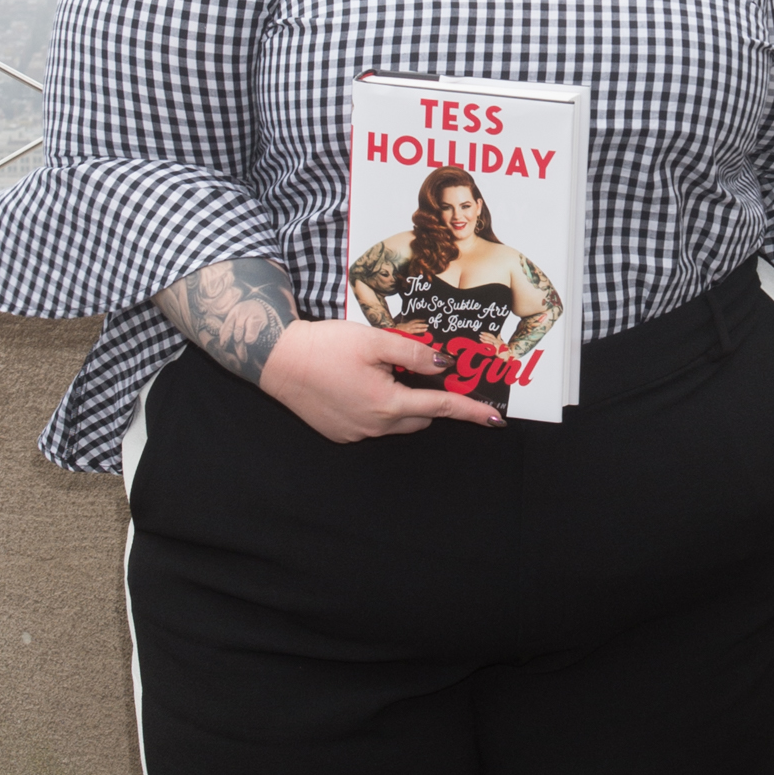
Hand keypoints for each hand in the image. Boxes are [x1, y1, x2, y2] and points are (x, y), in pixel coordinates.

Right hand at [259, 317, 505, 442]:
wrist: (277, 360)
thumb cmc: (324, 346)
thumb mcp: (375, 341)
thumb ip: (414, 353)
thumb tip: (445, 365)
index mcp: (388, 404)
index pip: (442, 407)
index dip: (471, 411)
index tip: (496, 419)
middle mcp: (375, 426)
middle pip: (421, 416)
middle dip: (431, 398)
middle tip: (428, 373)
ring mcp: (356, 433)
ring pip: (398, 422)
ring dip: (404, 403)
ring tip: (388, 373)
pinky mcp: (341, 432)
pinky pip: (374, 425)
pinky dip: (381, 408)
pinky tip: (363, 384)